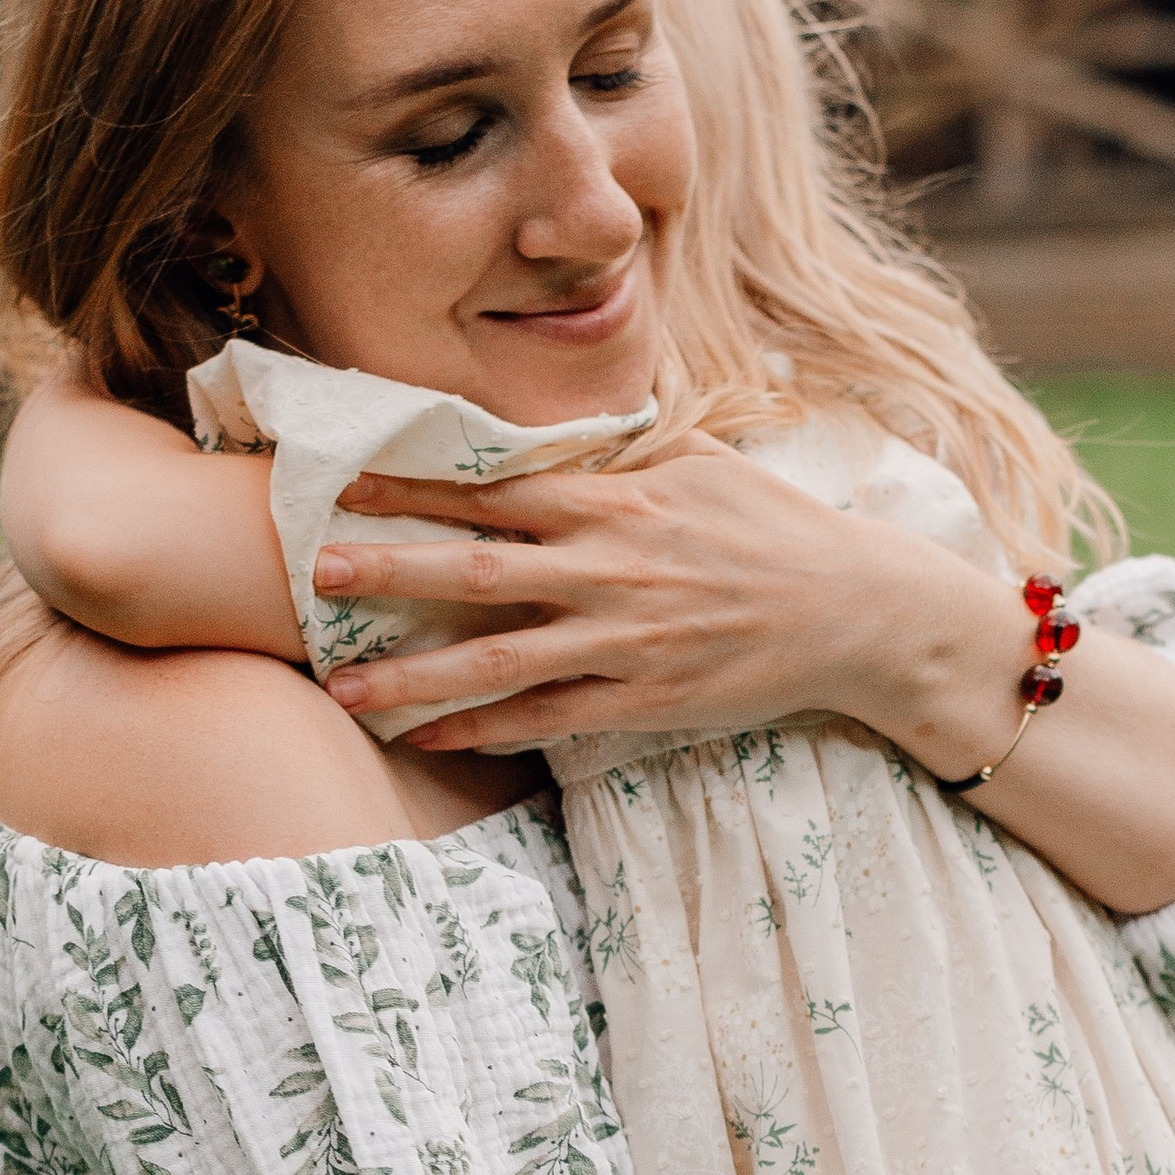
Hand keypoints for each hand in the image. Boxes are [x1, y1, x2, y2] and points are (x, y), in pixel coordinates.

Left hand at [310, 433, 1014, 758]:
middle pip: (479, 570)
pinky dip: (485, 729)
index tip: (347, 486)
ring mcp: (626, 640)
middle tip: (318, 575)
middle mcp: (612, 570)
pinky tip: (428, 738)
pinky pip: (548, 718)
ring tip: (344, 687)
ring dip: (416, 673)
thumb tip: (568, 436)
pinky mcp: (645, 698)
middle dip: (393, 571)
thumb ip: (628, 457)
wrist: (856, 611)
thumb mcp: (706, 467)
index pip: (497, 489)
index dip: (416, 487)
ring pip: (500, 659)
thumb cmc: (778, 530)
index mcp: (620, 504)